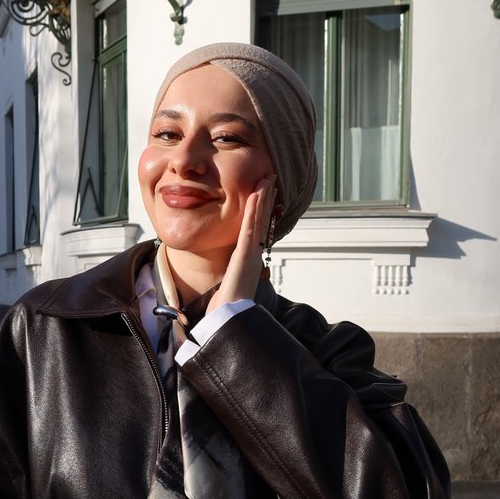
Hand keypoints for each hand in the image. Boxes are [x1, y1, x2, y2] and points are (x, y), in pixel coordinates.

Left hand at [206, 174, 277, 312]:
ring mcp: (251, 253)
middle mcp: (253, 254)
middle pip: (262, 220)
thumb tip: (228, 273)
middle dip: (267, 198)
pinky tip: (255, 195)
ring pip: (258, 219)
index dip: (261, 210)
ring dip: (263, 197)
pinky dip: (254, 210)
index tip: (264, 193)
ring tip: (267, 179)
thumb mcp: (229, 286)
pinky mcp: (245, 255)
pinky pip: (249, 228)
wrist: (230, 319)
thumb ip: (230, 275)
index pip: (256, 229)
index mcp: (248, 260)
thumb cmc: (228, 307)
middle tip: (271, 178)